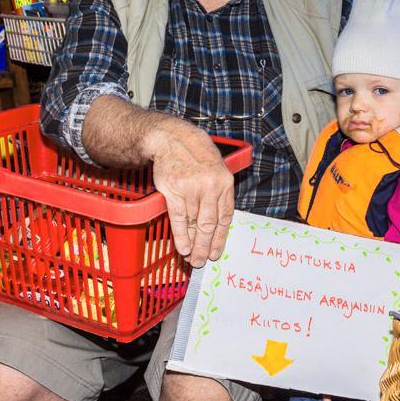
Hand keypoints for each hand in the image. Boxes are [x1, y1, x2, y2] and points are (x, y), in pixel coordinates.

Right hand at [147, 119, 234, 267]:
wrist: (174, 139)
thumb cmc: (197, 155)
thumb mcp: (218, 169)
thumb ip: (219, 194)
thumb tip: (217, 223)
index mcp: (225, 183)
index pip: (225, 217)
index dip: (220, 238)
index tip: (217, 252)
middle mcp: (210, 187)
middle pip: (210, 225)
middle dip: (207, 247)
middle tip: (203, 261)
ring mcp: (192, 189)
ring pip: (194, 224)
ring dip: (194, 245)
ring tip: (193, 258)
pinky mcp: (174, 191)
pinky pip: (179, 218)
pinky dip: (181, 236)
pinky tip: (182, 247)